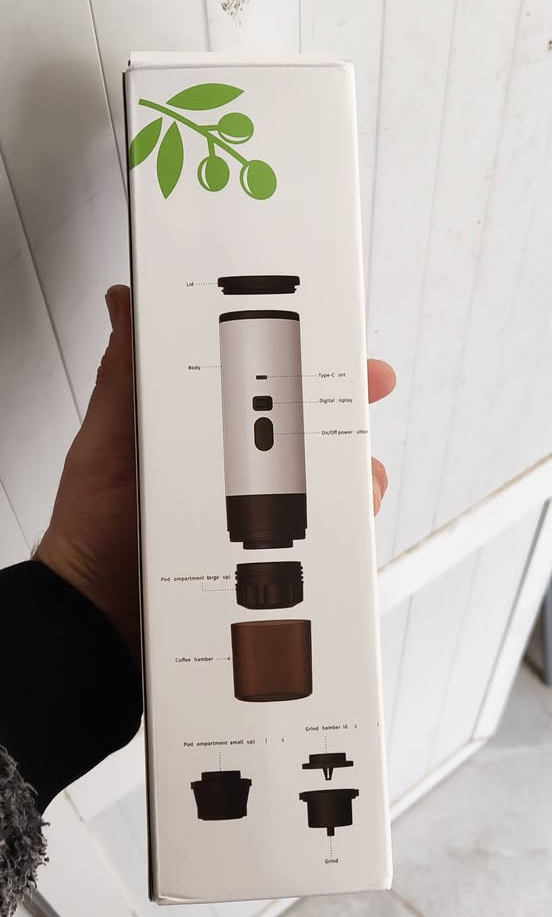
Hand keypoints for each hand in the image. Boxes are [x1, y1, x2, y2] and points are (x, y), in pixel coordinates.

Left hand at [34, 286, 394, 660]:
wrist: (93, 610)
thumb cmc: (92, 527)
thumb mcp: (107, 440)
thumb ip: (123, 377)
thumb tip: (127, 305)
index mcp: (202, 430)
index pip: (264, 387)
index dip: (309, 366)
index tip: (342, 353)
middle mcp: (232, 469)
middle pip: (308, 435)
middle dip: (346, 421)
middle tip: (360, 414)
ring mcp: (250, 515)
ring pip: (323, 489)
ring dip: (350, 481)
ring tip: (352, 480)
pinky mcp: (260, 560)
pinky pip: (313, 545)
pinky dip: (335, 538)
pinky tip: (337, 532)